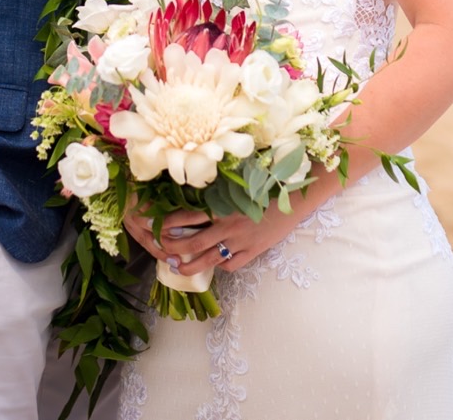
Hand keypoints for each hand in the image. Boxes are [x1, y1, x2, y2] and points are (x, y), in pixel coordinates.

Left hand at [123, 201, 309, 276]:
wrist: (296, 196)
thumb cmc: (266, 184)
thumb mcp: (237, 184)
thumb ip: (217, 191)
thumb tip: (195, 193)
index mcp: (221, 205)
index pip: (186, 217)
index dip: (168, 224)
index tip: (156, 226)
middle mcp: (227, 225)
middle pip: (192, 243)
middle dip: (173, 248)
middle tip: (162, 249)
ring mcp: (240, 241)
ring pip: (208, 260)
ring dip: (189, 266)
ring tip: (178, 269)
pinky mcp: (253, 251)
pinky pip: (231, 265)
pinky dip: (220, 265)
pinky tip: (216, 263)